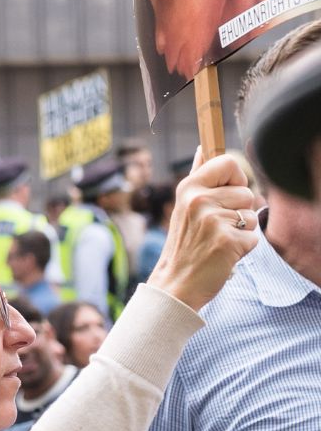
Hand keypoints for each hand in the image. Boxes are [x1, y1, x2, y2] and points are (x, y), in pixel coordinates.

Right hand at [146, 148, 260, 309]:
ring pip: (252, 214)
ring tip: (219, 239)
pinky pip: (254, 237)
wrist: (176, 282)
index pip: (228, 162)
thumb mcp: (183, 205)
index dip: (235, 178)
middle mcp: (199, 200)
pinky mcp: (228, 241)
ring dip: (242, 230)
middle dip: (239, 210)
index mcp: (188, 187)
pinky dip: (244, 248)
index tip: (226, 193)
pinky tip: (224, 253)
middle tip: (217, 226)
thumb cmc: (184, 244)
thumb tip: (203, 148)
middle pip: (246, 191)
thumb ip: (197, 175)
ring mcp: (213, 220)